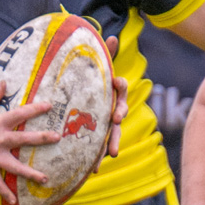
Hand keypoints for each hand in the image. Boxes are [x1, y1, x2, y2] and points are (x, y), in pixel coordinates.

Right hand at [0, 85, 60, 204]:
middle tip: (57, 138)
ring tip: (45, 179)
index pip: (20, 114)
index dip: (35, 109)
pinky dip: (5, 192)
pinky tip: (14, 201)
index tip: (49, 106)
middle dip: (42, 139)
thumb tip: (4, 83)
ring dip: (31, 173)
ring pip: (16, 166)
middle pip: (24, 139)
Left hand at [101, 37, 126, 162]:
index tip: (115, 80)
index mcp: (114, 90)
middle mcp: (114, 106)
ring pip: (113, 133)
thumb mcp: (95, 65)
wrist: (83, 94)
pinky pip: (100, 145)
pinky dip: (98, 156)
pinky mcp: (99, 134)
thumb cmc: (90, 79)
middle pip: (120, 111)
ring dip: (112, 142)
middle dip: (119, 115)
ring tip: (111, 154)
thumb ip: (105, 53)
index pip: (122, 85)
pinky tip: (94, 169)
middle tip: (116, 118)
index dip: (120, 84)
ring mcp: (107, 122)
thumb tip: (113, 36)